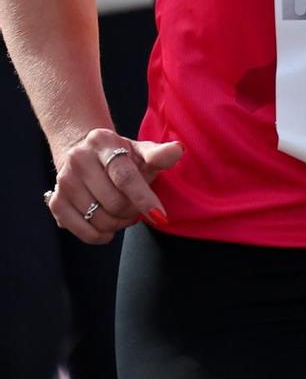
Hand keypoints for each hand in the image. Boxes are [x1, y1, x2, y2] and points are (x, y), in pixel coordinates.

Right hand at [46, 132, 180, 243]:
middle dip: (134, 211)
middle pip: (114, 202)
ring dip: (119, 224)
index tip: (161, 217)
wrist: (83, 153)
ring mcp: (64, 182)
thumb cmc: (121, 155)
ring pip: (100, 219)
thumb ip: (158, 154)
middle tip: (139, 206)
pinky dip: (100, 236)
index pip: (125, 176)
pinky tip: (109, 227)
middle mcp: (78, 161)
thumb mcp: (140, 150)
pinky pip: (82, 230)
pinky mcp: (55, 201)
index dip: (144, 198)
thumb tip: (177, 151)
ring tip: (125, 213)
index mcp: (102, 142)